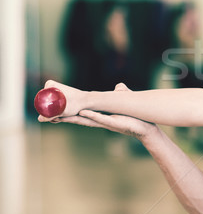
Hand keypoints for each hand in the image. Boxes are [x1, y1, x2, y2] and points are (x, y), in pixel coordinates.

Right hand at [41, 82, 158, 140]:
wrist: (146, 127)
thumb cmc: (136, 117)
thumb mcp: (126, 101)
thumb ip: (120, 92)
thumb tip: (119, 86)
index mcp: (100, 116)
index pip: (80, 113)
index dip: (68, 111)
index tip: (55, 109)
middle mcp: (100, 121)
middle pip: (77, 119)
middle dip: (62, 118)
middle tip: (46, 117)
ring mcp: (106, 123)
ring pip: (86, 120)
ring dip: (72, 118)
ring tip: (57, 116)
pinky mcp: (115, 123)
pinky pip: (101, 120)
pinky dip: (92, 116)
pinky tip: (83, 113)